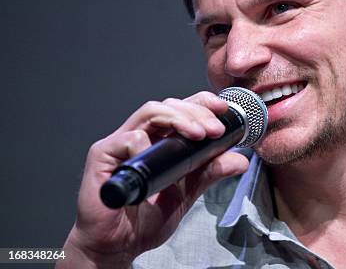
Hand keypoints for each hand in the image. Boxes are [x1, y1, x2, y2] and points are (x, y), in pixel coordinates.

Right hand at [58, 92, 249, 267]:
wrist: (118, 246)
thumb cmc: (145, 218)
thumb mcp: (188, 192)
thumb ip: (210, 172)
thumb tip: (239, 160)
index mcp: (159, 141)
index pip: (181, 109)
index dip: (202, 103)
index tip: (223, 109)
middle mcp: (140, 136)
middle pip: (168, 105)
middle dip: (196, 112)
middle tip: (214, 130)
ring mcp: (121, 143)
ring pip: (150, 112)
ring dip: (178, 119)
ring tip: (198, 135)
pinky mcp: (103, 155)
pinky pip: (127, 139)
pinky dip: (147, 144)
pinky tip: (161, 160)